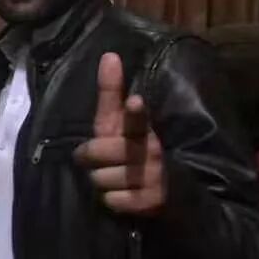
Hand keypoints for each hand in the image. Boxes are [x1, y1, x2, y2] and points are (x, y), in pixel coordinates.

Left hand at [73, 52, 165, 214]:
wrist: (168, 192)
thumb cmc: (133, 149)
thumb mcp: (119, 123)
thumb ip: (111, 93)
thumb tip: (109, 54)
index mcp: (143, 129)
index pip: (137, 119)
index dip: (135, 112)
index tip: (135, 101)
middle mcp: (151, 152)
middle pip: (99, 152)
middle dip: (91, 157)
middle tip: (97, 159)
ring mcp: (153, 179)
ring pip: (101, 179)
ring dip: (100, 181)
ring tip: (113, 177)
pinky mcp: (151, 203)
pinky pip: (111, 200)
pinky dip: (111, 200)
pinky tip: (122, 195)